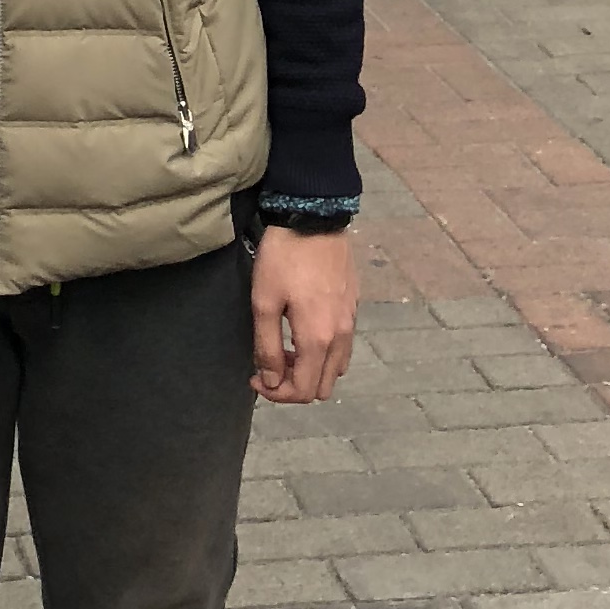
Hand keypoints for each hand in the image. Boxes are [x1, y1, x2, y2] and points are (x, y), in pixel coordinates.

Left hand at [250, 226, 357, 404]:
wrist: (313, 215)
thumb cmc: (283, 257)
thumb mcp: (264, 301)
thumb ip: (267, 347)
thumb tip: (272, 381)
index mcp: (318, 338)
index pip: (303, 391)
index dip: (276, 393)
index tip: (255, 377)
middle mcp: (341, 335)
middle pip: (324, 387)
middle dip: (295, 385)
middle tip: (270, 363)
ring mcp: (351, 320)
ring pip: (336, 368)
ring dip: (311, 369)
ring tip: (287, 348)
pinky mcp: (353, 305)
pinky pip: (343, 346)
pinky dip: (324, 352)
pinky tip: (303, 329)